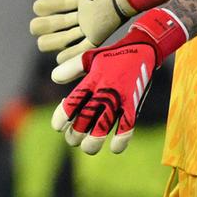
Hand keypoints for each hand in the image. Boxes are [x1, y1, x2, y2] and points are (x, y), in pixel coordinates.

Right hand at [30, 0, 159, 82]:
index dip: (49, 4)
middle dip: (43, 25)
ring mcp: (88, 29)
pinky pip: (80, 51)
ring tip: (43, 42)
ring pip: (62, 40)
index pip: (57, 5)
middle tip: (40, 25)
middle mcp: (82, 17)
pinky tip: (58, 59)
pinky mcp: (95, 39)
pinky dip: (69, 56)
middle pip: (54, 25)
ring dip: (50, 41)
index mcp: (80, 2)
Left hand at [52, 8, 186, 153]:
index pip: (72, 103)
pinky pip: (128, 127)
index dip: (61, 117)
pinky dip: (121, 140)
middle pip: (85, 120)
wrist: (143, 49)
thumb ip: (71, 68)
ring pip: (103, 127)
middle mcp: (104, 91)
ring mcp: (120, 99)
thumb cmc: (112, 55)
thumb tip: (54, 78)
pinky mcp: (134, 104)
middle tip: (73, 138)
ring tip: (87, 147)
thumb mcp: (90, 57)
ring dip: (93, 142)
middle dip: (75, 134)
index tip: (57, 126)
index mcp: (91, 80)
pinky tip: (114, 148)